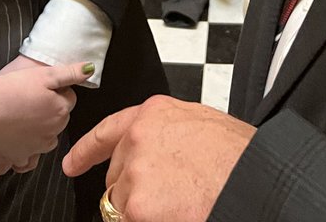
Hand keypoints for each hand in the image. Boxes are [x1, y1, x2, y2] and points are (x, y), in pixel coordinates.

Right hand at [0, 59, 92, 167]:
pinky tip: (20, 138)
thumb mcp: (45, 73)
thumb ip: (71, 72)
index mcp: (61, 111)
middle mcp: (53, 133)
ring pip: (47, 137)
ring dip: (40, 128)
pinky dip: (28, 151)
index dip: (55, 90)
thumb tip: (90, 70)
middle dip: (50, 109)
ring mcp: (37, 148)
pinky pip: (30, 158)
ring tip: (22, 114)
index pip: (68, 99)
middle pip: (59, 118)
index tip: (41, 86)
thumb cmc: (13, 88)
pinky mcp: (20, 157)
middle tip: (30, 97)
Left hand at [62, 95, 254, 221]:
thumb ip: (169, 133)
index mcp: (154, 114)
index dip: (86, 151)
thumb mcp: (201, 125)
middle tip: (168, 196)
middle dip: (133, 191)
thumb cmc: (239, 158)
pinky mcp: (135, 207)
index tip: (72, 164)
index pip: (108, 130)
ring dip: (143, 211)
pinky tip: (176, 213)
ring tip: (179, 203)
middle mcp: (137, 138)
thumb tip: (160, 151)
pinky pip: (130, 220)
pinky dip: (147, 221)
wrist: (254, 180)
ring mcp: (134, 173)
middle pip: (116, 177)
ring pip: (121, 205)